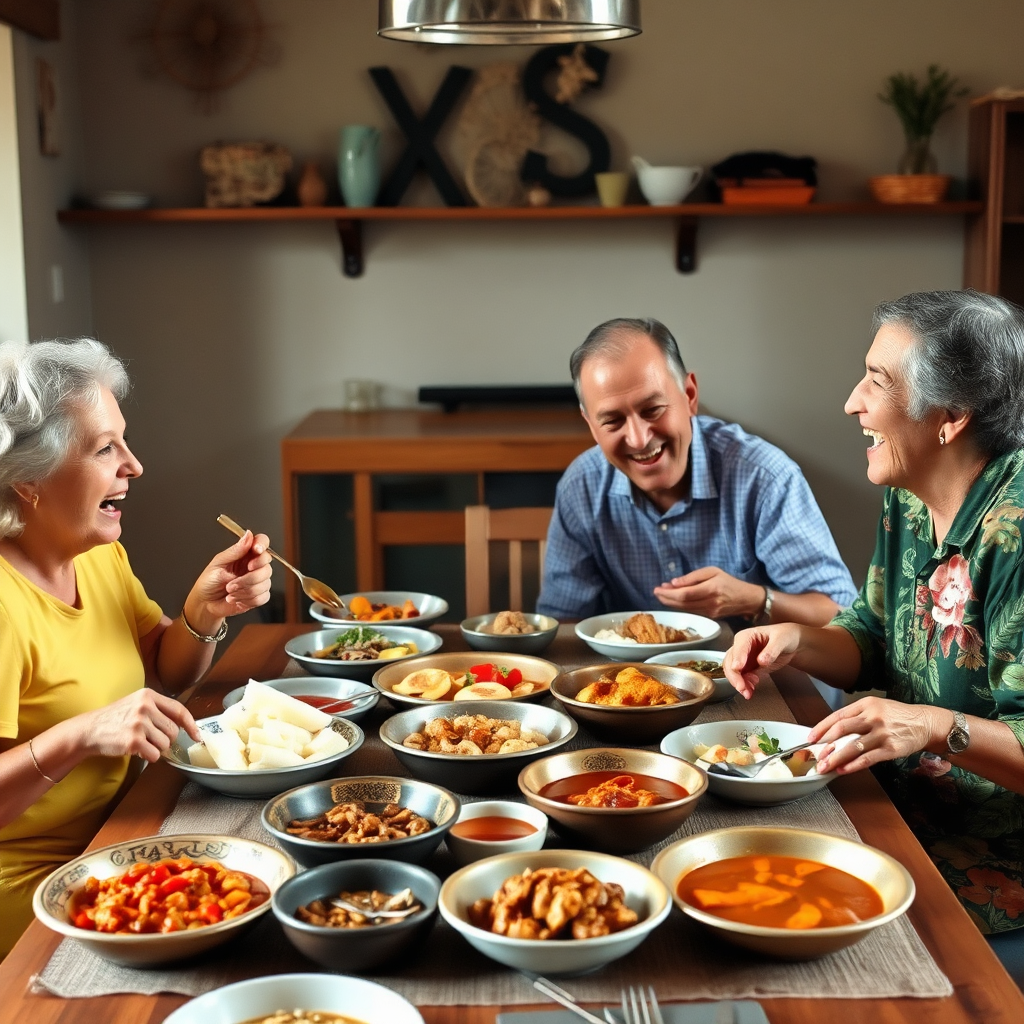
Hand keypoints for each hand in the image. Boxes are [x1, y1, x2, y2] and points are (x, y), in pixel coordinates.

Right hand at [78, 689, 198, 762]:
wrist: (89, 730)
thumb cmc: (115, 718)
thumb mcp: (136, 703)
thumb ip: (158, 709)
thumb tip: (183, 724)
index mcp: (148, 695)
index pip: (179, 710)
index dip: (191, 725)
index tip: (197, 736)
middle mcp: (145, 707)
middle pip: (173, 730)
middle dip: (166, 739)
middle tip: (152, 739)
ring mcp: (138, 723)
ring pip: (165, 744)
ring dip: (156, 748)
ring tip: (141, 742)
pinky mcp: (132, 740)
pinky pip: (154, 755)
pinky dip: (149, 757)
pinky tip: (138, 751)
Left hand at [184, 530, 272, 630]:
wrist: (205, 604)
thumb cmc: (208, 582)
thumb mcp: (217, 564)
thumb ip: (235, 551)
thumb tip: (248, 535)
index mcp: (245, 554)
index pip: (262, 542)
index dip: (262, 544)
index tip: (256, 550)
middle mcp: (254, 566)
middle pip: (267, 566)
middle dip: (250, 577)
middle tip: (232, 582)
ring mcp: (258, 581)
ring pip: (265, 584)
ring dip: (244, 590)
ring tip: (230, 592)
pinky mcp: (259, 596)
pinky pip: (263, 597)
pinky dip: (248, 600)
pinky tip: (236, 599)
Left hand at [653, 566, 765, 619]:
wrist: (747, 599)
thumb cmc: (729, 582)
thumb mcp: (713, 572)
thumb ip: (693, 577)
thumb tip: (674, 583)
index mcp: (711, 588)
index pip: (685, 594)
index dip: (669, 593)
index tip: (658, 588)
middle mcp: (710, 603)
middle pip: (682, 603)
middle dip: (666, 598)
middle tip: (656, 592)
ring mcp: (710, 612)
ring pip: (685, 609)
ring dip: (670, 603)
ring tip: (661, 596)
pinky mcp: (710, 617)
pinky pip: (691, 612)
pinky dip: (679, 607)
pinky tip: (673, 601)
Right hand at [722, 624, 802, 698]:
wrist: (790, 643)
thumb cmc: (784, 636)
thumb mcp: (781, 640)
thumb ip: (771, 650)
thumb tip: (761, 660)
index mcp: (747, 636)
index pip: (738, 648)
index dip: (737, 659)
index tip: (737, 668)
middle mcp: (741, 647)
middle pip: (731, 662)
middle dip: (735, 676)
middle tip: (742, 687)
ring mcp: (743, 659)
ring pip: (732, 672)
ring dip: (738, 683)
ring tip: (747, 692)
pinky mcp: (747, 669)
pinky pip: (741, 678)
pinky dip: (744, 686)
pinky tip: (750, 691)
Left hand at [809, 696, 944, 774]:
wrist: (925, 723)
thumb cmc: (898, 716)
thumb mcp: (877, 707)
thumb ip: (857, 717)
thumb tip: (833, 732)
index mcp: (866, 705)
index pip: (838, 716)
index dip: (822, 727)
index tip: (811, 738)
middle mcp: (873, 717)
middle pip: (842, 729)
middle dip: (825, 744)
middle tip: (815, 754)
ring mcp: (882, 733)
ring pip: (853, 746)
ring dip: (836, 758)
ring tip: (825, 767)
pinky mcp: (891, 749)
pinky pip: (868, 758)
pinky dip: (853, 765)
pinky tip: (843, 770)